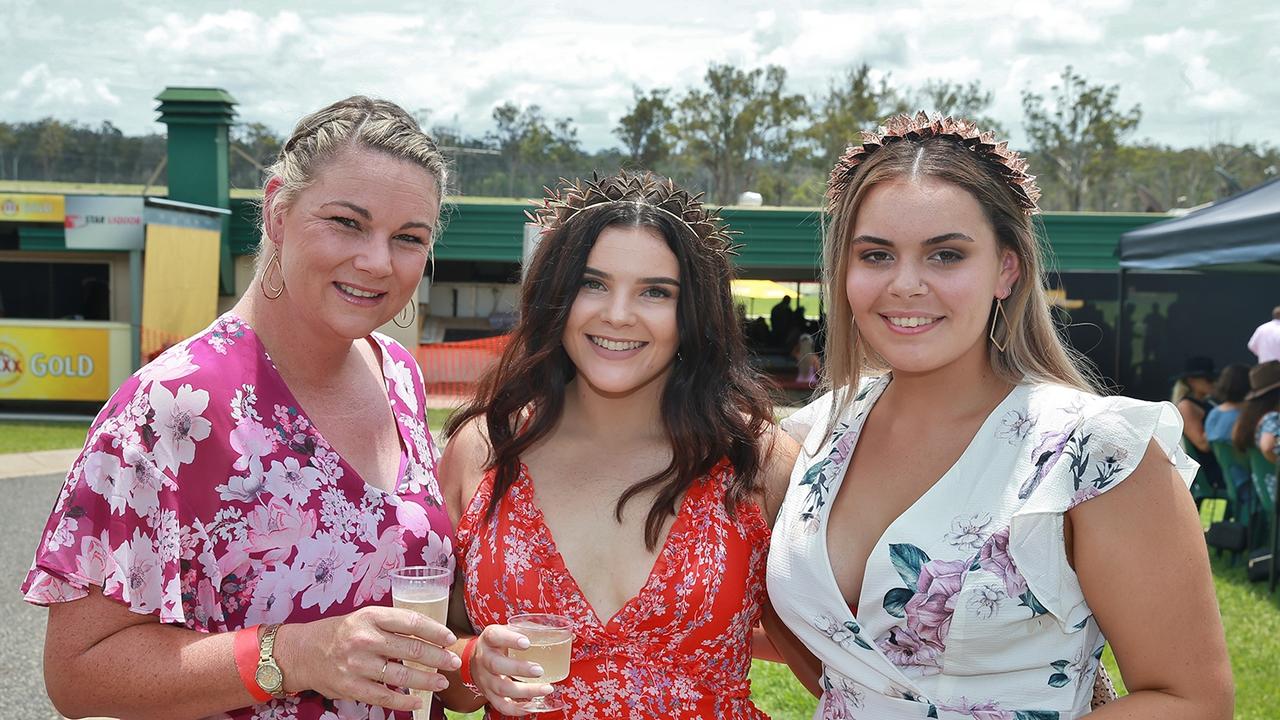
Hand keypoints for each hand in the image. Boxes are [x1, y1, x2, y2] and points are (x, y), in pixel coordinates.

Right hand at [276, 606, 459, 711]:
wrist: (303, 652)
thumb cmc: (341, 633)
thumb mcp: (364, 617)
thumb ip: (392, 624)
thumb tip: (429, 633)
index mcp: (371, 617)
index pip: (411, 622)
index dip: (435, 631)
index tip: (450, 638)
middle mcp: (365, 639)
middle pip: (412, 650)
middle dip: (438, 658)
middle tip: (453, 662)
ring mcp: (357, 664)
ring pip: (402, 676)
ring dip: (427, 681)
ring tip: (442, 682)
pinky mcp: (351, 686)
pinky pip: (384, 696)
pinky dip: (404, 702)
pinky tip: (418, 701)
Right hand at [468, 623, 553, 715]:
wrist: (475, 660)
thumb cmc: (499, 643)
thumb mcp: (507, 630)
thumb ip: (529, 629)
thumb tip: (565, 633)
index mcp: (489, 639)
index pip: (495, 636)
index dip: (510, 639)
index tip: (527, 642)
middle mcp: (484, 659)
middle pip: (497, 665)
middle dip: (519, 669)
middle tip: (540, 670)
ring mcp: (485, 679)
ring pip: (502, 688)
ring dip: (525, 690)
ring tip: (546, 688)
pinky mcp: (489, 695)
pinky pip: (501, 705)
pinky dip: (518, 708)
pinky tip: (534, 704)